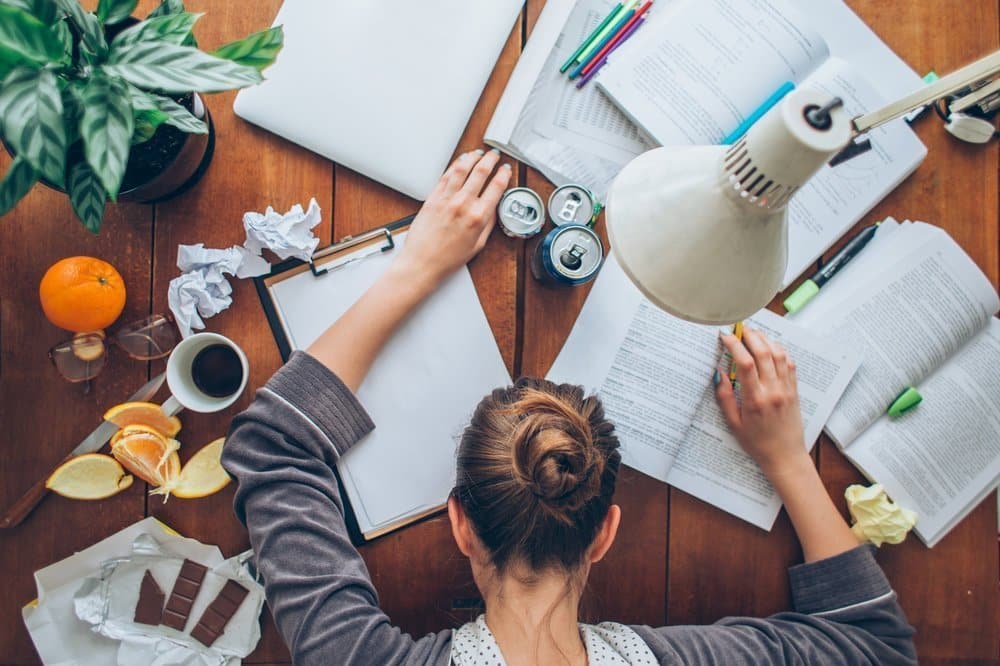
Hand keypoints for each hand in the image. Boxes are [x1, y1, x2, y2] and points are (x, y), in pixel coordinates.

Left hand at [392, 149, 511, 289]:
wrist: (422, 263)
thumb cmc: (448, 259)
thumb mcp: (477, 245)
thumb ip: (488, 224)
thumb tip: (494, 208)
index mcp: (478, 217)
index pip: (496, 187)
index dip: (504, 174)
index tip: (506, 169)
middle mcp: (463, 204)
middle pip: (481, 172)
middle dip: (490, 159)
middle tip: (494, 155)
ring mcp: (447, 199)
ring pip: (462, 169)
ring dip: (472, 157)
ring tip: (478, 153)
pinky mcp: (433, 198)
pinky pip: (446, 176)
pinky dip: (455, 166)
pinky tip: (460, 162)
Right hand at [715, 328, 807, 475]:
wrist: (785, 456)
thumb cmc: (757, 443)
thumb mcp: (733, 423)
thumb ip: (724, 397)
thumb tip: (718, 373)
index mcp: (755, 399)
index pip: (745, 363)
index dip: (734, 345)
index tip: (724, 336)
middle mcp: (773, 390)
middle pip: (763, 352)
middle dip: (750, 335)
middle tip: (739, 328)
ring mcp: (786, 389)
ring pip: (778, 354)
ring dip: (765, 339)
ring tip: (753, 334)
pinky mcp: (794, 390)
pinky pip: (789, 363)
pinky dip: (779, 350)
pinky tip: (769, 347)